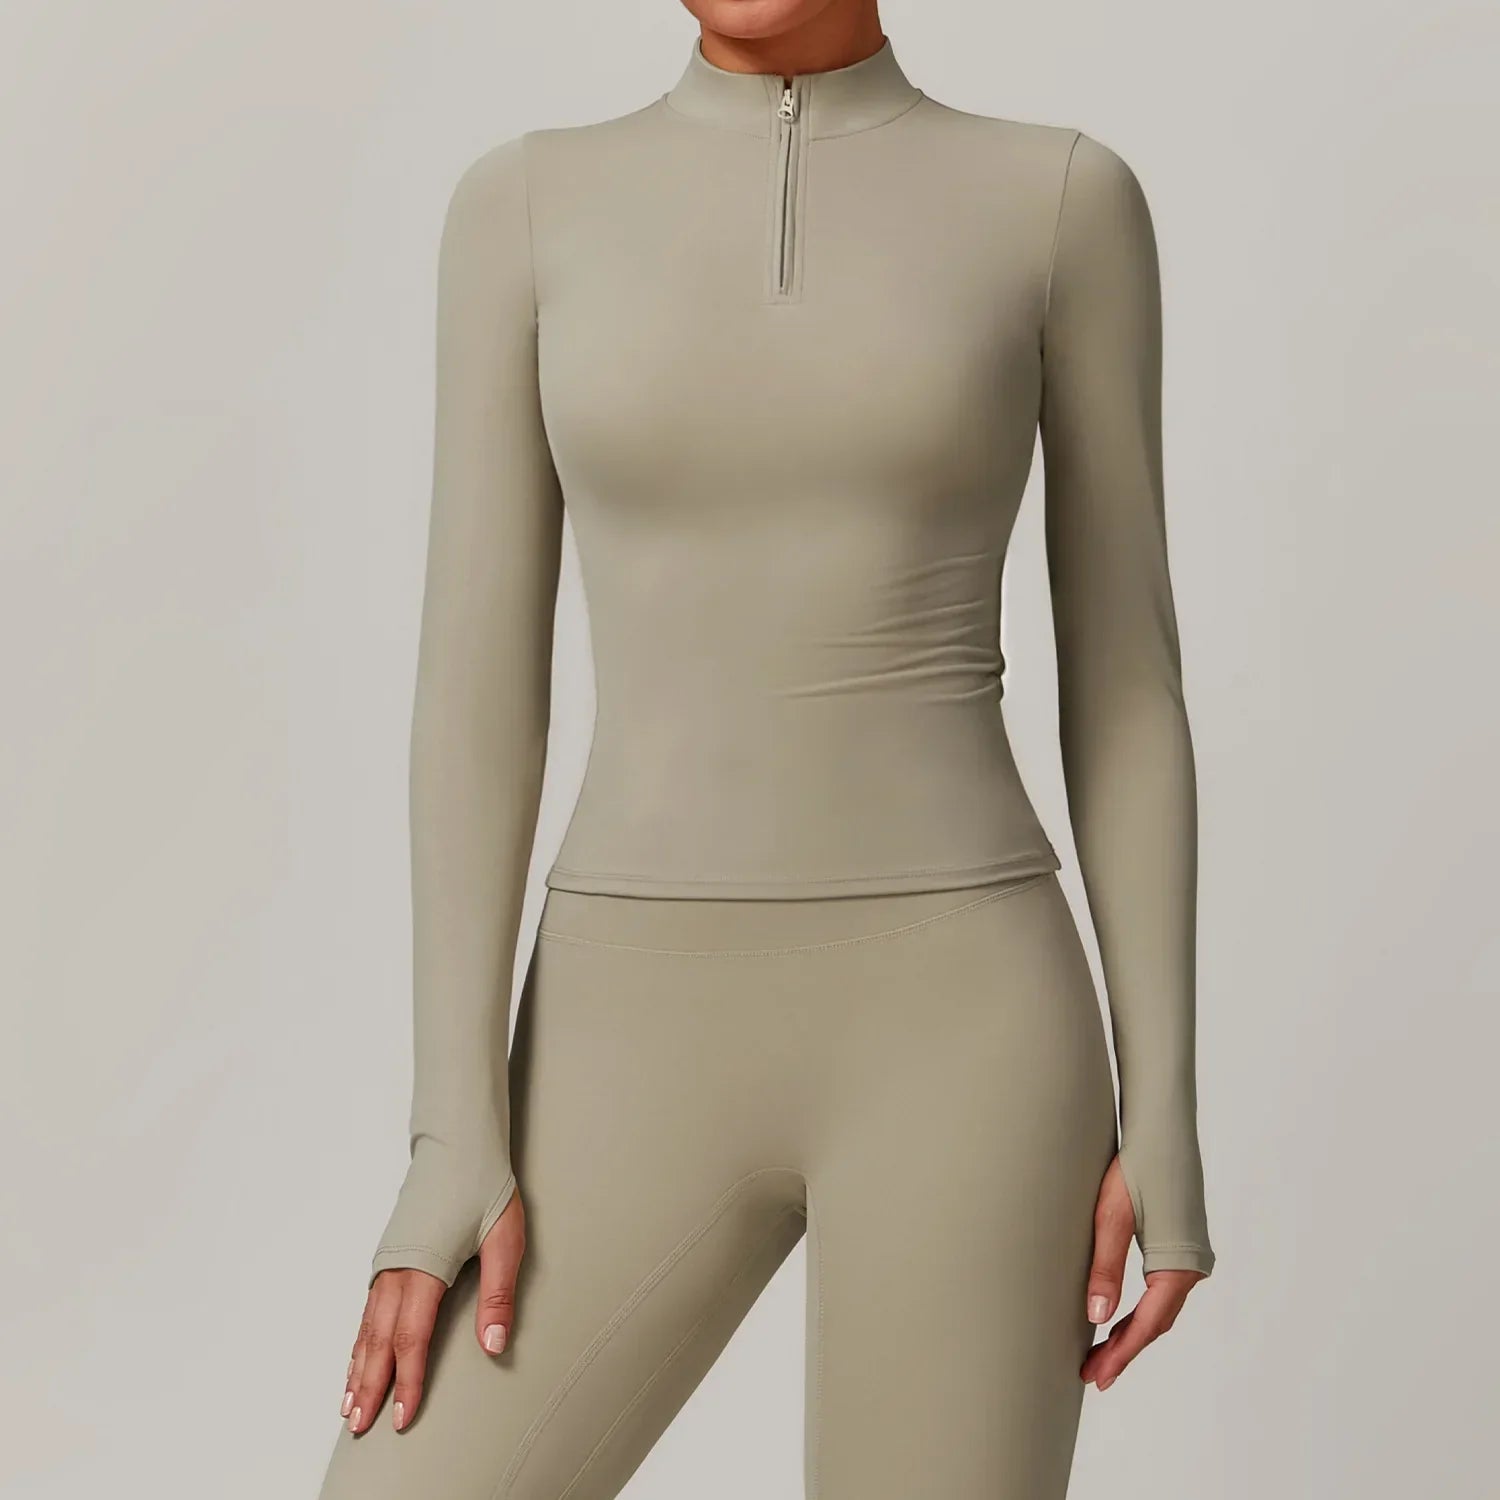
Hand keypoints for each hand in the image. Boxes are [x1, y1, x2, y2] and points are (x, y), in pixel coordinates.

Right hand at [342, 1190, 526, 1432]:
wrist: (458, 1144)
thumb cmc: (484, 1187)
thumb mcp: (504, 1238)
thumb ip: (498, 1293)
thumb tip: (494, 1345)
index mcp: (425, 1268)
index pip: (411, 1339)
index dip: (406, 1381)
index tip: (402, 1418)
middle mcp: (397, 1269)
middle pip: (379, 1340)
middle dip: (370, 1386)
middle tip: (359, 1426)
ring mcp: (388, 1262)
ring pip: (367, 1326)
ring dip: (357, 1367)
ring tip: (349, 1405)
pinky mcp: (388, 1254)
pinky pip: (367, 1308)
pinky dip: (358, 1339)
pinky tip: (355, 1357)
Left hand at [1080, 1155, 1202, 1391]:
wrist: (1161, 1130)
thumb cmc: (1136, 1169)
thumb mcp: (1112, 1218)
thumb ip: (1105, 1268)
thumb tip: (1097, 1317)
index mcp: (1177, 1266)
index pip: (1147, 1325)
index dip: (1121, 1353)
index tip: (1096, 1376)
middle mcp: (1190, 1268)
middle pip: (1156, 1323)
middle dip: (1124, 1350)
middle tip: (1094, 1375)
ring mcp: (1188, 1256)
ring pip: (1159, 1309)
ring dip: (1132, 1332)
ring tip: (1101, 1354)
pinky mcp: (1179, 1244)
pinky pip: (1160, 1291)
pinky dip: (1140, 1311)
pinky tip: (1119, 1317)